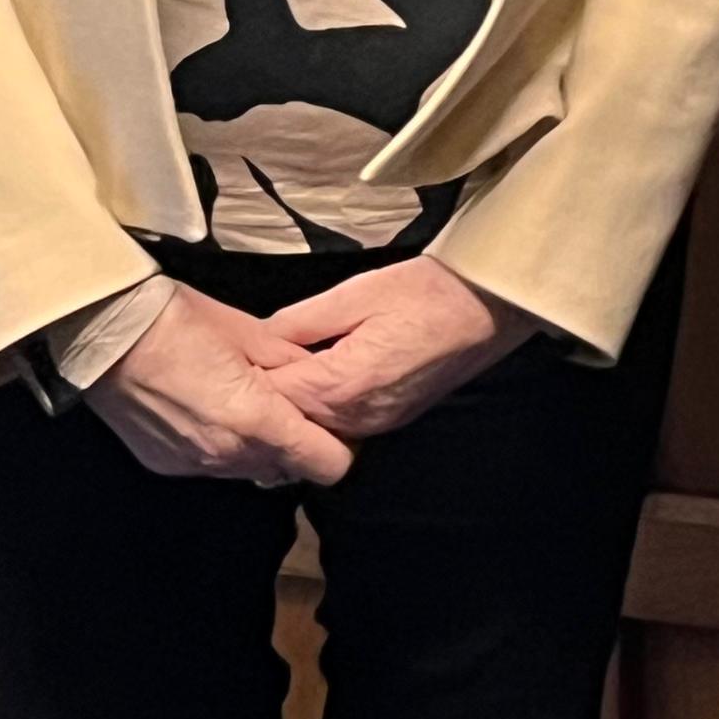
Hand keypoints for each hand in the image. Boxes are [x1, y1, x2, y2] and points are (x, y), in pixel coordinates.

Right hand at [87, 286, 356, 486]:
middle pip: (290, 469)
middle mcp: (227, 455)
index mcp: (258, 422)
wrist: (104, 332)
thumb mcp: (254, 333)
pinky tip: (210, 408)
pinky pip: (213, 464)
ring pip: (251, 469)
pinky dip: (223, 444)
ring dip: (260, 445)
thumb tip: (322, 380)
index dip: (341, 446)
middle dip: (299, 442)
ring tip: (247, 401)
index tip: (337, 422)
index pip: (328, 465)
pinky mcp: (166, 464)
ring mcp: (194, 464)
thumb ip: (295, 365)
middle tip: (291, 404)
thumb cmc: (180, 321)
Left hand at [257, 255, 537, 441]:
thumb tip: (260, 338)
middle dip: (265, 397)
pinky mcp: (391, 419)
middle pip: (289, 420)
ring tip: (275, 373)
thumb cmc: (427, 292)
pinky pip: (341, 424)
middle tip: (242, 368)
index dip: (246, 378)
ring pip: (314, 427)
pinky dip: (320, 409)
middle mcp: (356, 418)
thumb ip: (300, 321)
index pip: (272, 397)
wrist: (490, 307)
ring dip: (293, 405)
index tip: (227, 360)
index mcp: (340, 385)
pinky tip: (314, 381)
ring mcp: (377, 424)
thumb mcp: (356, 293)